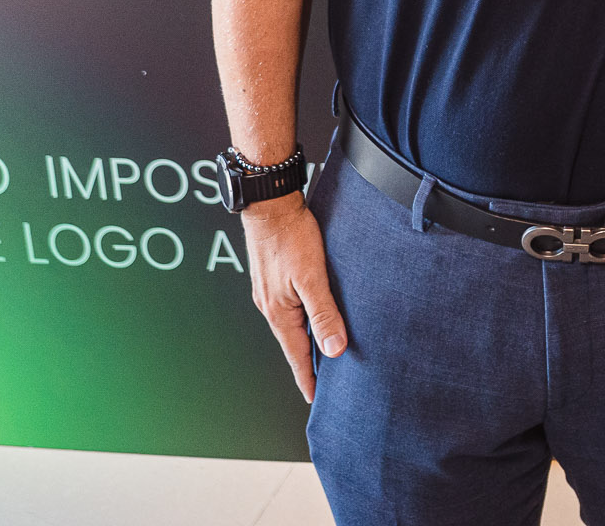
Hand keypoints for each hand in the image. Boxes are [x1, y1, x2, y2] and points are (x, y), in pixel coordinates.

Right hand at [241, 192, 348, 400]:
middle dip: (307, 363)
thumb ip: (324, 314)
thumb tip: (334, 350)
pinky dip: (302, 319)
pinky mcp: (274, 278)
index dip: (307, 377)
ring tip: (322, 353)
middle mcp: (270, 306)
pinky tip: (313, 315)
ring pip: (292, 324)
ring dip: (306, 339)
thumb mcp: (312, 278)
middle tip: (323, 383)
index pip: (296, 355)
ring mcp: (270, 292)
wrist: (270, 204)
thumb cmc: (291, 237)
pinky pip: (290, 307)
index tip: (315, 399)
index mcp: (278, 312)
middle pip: (292, 342)